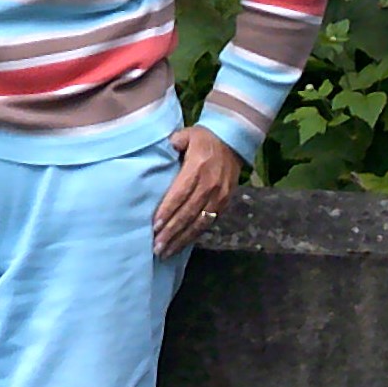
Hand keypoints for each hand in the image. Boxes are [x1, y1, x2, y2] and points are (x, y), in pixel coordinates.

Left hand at [152, 126, 243, 258]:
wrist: (233, 141)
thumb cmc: (204, 139)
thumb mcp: (187, 134)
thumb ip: (172, 142)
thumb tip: (160, 149)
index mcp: (197, 168)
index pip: (180, 194)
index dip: (167, 211)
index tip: (155, 226)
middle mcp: (209, 185)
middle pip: (188, 213)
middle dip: (171, 231)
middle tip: (157, 247)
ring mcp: (219, 196)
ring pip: (199, 222)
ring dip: (182, 239)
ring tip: (166, 252)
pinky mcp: (225, 202)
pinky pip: (209, 222)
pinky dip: (195, 235)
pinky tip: (182, 244)